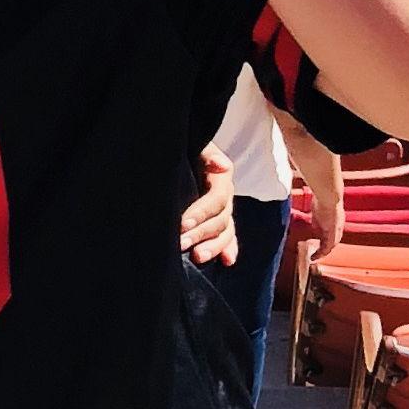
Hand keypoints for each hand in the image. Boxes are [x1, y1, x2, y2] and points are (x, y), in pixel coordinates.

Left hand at [183, 142, 238, 266]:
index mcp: (221, 177)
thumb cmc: (185, 150)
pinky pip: (228, 238)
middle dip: (201, 233)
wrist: (181, 157)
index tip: (182, 224)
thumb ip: (208, 153)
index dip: (201, 212)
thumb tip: (221, 166)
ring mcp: (224, 211)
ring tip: (197, 257)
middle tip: (181, 244)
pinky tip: (227, 262)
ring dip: (214, 247)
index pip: (217, 199)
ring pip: (225, 232)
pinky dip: (228, 249)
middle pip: (220, 219)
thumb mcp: (196, 146)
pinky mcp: (219, 223)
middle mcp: (226, 196)